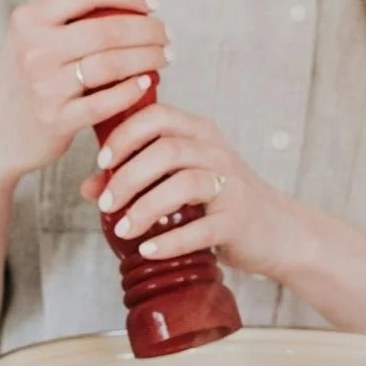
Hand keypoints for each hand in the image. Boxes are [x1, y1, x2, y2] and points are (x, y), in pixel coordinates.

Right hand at [0, 0, 169, 185]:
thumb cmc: (28, 78)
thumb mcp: (33, 38)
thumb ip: (69, 19)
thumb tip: (133, 4)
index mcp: (29, 19)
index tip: (153, 3)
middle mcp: (34, 48)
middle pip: (108, 29)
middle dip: (148, 30)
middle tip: (167, 35)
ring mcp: (44, 85)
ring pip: (112, 63)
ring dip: (148, 58)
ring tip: (165, 57)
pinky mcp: (56, 118)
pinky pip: (106, 101)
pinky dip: (132, 90)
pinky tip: (146, 83)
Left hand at [79, 100, 302, 280]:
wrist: (277, 229)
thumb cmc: (221, 200)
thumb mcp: (181, 179)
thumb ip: (138, 177)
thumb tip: (89, 188)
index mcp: (200, 134)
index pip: (158, 116)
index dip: (125, 135)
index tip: (103, 161)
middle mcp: (217, 152)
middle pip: (166, 149)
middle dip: (127, 177)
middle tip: (106, 203)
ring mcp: (231, 185)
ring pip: (183, 184)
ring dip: (144, 208)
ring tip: (122, 230)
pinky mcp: (238, 220)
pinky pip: (201, 228)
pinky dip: (170, 241)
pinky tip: (149, 250)